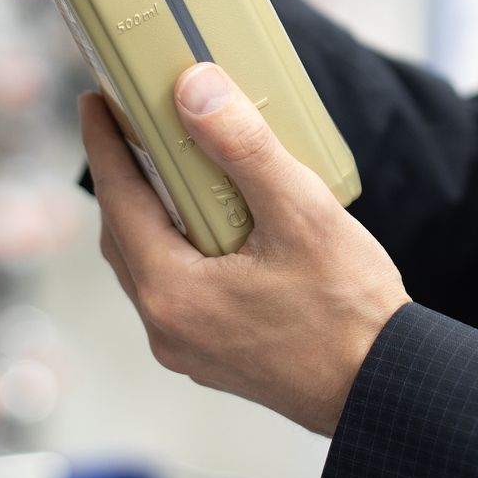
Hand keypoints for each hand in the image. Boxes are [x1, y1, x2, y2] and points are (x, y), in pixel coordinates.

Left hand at [83, 63, 408, 435]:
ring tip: (172, 166)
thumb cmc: (347, 311)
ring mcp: (187, 348)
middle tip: (133, 126)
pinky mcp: (213, 356)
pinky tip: (211, 223)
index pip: (118, 199)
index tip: (93, 100)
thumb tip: (194, 90)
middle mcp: (166, 327)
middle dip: (124, 176)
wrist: (383, 387)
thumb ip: (244, 148)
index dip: (103, 143)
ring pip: (149, 264)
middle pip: (125, 234)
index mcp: (172, 291)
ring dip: (152, 213)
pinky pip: (176, 289)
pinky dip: (178, 246)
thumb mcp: (300, 213)